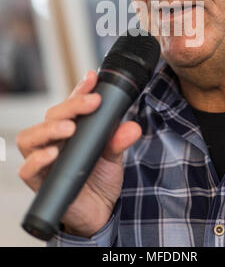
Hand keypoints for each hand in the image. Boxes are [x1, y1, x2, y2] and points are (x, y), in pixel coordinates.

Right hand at [16, 70, 141, 237]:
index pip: (71, 104)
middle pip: (51, 115)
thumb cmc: (101, 178)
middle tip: (91, 103)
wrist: (100, 211)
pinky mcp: (39, 182)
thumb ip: (119, 141)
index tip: (93, 77)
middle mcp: (54, 140)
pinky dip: (37, 160)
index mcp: (71, 129)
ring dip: (49, 129)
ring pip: (30, 137)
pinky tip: (52, 153)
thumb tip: (133, 126)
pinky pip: (27, 169)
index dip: (80, 89)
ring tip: (69, 128)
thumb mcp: (113, 156)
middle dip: (70, 106)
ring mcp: (44, 160)